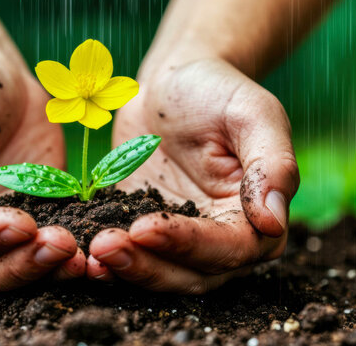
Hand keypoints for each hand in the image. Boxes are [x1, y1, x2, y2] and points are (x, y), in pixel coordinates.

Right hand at [0, 53, 84, 296]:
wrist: (0, 79)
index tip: (21, 223)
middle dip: (19, 266)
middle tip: (60, 245)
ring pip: (13, 273)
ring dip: (46, 270)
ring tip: (79, 255)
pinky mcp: (34, 225)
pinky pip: (46, 253)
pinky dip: (66, 261)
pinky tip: (91, 254)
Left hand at [86, 59, 298, 292]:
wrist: (173, 82)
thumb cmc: (218, 91)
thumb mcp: (253, 113)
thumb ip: (272, 165)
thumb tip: (275, 222)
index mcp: (254, 217)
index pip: (228, 248)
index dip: (187, 243)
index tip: (145, 228)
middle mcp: (219, 237)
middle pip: (190, 273)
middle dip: (147, 265)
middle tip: (105, 247)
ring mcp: (177, 237)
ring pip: (157, 272)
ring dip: (125, 268)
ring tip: (91, 252)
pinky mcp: (141, 227)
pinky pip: (128, 253)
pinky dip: (107, 260)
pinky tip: (81, 252)